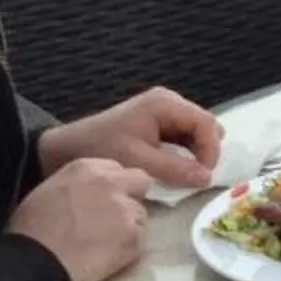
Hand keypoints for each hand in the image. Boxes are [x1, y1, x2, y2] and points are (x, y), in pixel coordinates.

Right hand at [7, 159, 153, 280]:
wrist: (36, 262)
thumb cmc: (30, 230)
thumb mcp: (49, 190)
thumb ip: (77, 185)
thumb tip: (86, 194)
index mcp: (87, 167)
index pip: (117, 169)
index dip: (113, 185)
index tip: (103, 201)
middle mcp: (111, 182)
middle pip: (140, 182)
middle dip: (132, 196)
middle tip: (115, 218)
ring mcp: (126, 209)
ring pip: (141, 214)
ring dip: (129, 226)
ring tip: (107, 243)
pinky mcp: (134, 237)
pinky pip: (140, 240)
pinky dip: (129, 249)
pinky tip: (108, 257)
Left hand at [38, 87, 222, 190]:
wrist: (68, 147)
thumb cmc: (102, 149)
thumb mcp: (138, 161)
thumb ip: (174, 169)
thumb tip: (206, 178)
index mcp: (165, 104)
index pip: (206, 123)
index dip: (211, 151)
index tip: (204, 177)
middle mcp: (168, 102)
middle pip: (204, 126)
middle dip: (205, 152)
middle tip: (196, 178)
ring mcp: (163, 111)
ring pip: (195, 133)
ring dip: (194, 154)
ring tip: (184, 176)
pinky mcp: (157, 123)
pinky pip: (182, 137)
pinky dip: (183, 154)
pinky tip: (173, 170)